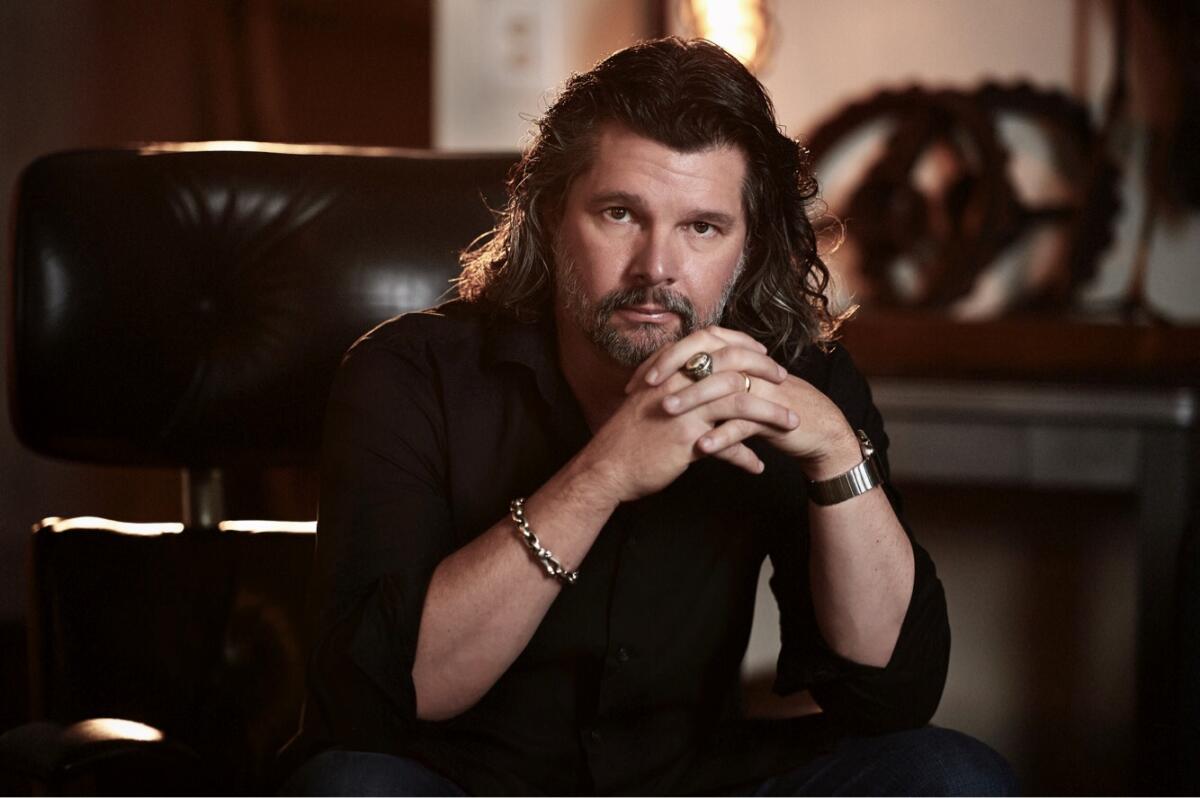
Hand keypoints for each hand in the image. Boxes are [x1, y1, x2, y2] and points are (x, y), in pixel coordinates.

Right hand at [579, 329, 798, 502]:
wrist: (606, 466)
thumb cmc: (628, 436)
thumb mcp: (649, 400)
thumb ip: (675, 387)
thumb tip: (696, 381)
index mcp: (669, 369)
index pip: (713, 342)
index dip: (742, 345)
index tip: (762, 352)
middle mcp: (677, 383)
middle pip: (733, 365)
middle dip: (764, 370)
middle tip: (784, 379)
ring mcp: (684, 410)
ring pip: (740, 401)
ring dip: (771, 413)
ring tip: (791, 423)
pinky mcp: (687, 439)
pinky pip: (728, 444)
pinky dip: (746, 456)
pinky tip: (758, 466)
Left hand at [631, 326, 861, 478]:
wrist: (814, 429)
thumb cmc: (767, 410)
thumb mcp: (733, 393)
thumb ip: (705, 383)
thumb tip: (666, 385)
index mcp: (735, 357)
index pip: (694, 345)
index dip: (662, 360)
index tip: (636, 380)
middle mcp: (747, 366)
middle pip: (705, 355)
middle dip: (672, 369)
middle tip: (644, 388)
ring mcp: (762, 389)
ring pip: (722, 387)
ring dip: (692, 399)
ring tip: (666, 413)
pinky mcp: (774, 415)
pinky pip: (745, 424)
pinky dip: (722, 436)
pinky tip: (701, 447)